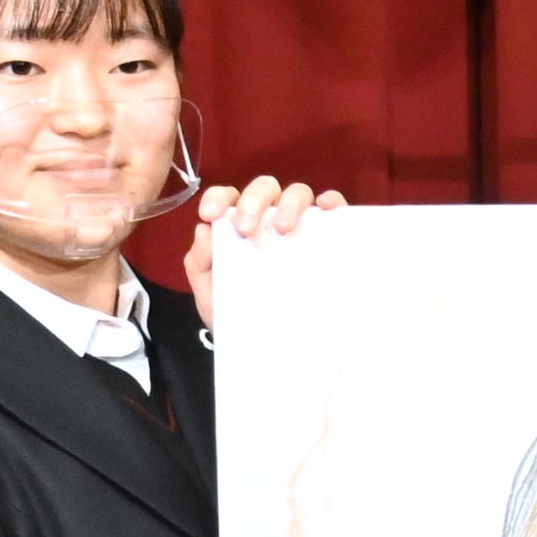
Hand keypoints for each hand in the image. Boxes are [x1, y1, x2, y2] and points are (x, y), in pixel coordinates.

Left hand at [183, 174, 346, 328]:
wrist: (271, 348)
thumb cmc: (240, 316)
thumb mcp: (211, 294)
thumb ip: (200, 262)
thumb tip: (205, 230)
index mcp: (239, 224)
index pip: (228, 196)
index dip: (218, 198)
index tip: (210, 216)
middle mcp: (271, 219)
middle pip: (265, 188)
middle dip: (253, 202)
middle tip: (246, 231)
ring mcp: (303, 226)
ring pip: (299, 193)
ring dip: (289, 204)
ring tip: (283, 230)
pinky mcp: (330, 238)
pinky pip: (336, 210)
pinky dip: (333, 201)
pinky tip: (326, 207)